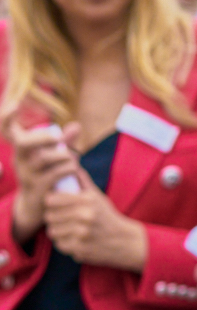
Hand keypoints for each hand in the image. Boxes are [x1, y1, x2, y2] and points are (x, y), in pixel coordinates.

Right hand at [4, 118, 82, 243]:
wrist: (39, 204)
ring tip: (72, 157)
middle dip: (43, 137)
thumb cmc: (47, 174)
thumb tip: (76, 125)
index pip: (8, 131)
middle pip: (23, 144)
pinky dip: (69, 168)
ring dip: (64, 155)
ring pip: (43, 159)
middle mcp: (20, 161)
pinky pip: (55, 174)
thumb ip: (65, 142)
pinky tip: (74, 169)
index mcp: (22, 150)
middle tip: (58, 138)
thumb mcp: (54, 156)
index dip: (7, 118)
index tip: (15, 104)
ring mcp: (27, 176)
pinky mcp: (38, 189)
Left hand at [43, 169, 147, 271]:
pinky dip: (65, 242)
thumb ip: (82, 181)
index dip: (51, 201)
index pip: (51, 199)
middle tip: (63, 217)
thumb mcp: (97, 197)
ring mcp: (81, 234)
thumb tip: (71, 164)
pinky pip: (59, 244)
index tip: (57, 204)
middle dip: (54, 217)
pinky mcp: (79, 249)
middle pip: (49, 216)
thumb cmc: (108, 216)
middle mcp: (84, 216)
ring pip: (52, 231)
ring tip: (69, 228)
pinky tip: (75, 239)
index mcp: (87, 200)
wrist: (124, 240)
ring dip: (58, 230)